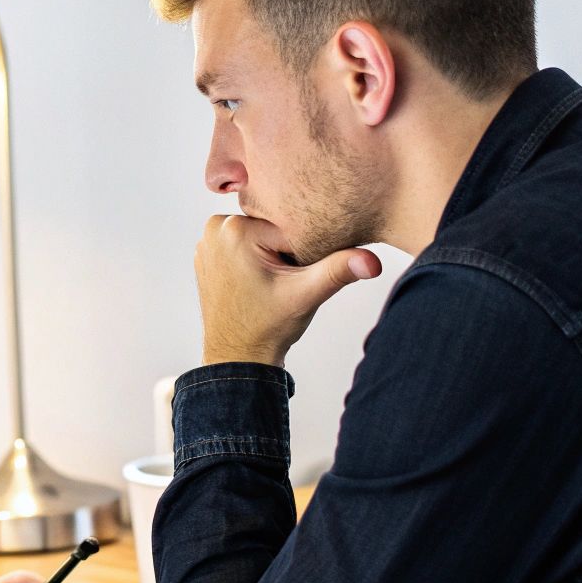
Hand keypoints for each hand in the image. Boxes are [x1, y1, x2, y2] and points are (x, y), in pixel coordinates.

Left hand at [194, 215, 381, 366]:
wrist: (238, 355)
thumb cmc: (267, 327)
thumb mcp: (306, 295)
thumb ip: (338, 270)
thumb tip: (373, 261)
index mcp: (235, 229)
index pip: (291, 226)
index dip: (303, 253)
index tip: (295, 275)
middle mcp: (216, 227)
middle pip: (275, 227)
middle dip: (288, 252)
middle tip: (283, 281)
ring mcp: (208, 240)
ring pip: (263, 234)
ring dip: (274, 254)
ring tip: (269, 283)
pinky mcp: (208, 252)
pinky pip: (245, 244)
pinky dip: (257, 258)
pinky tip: (256, 282)